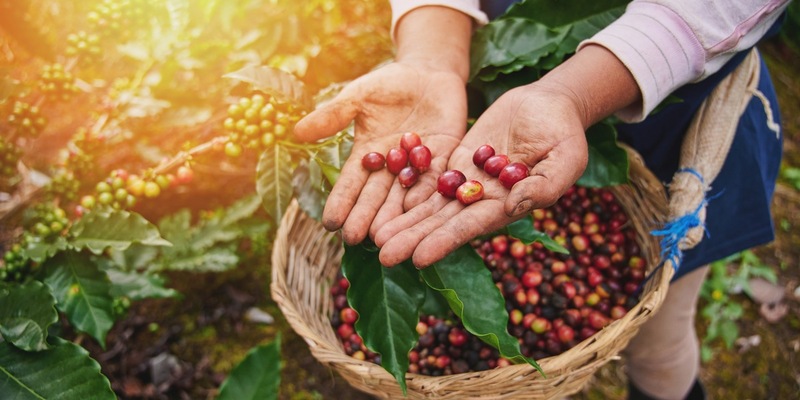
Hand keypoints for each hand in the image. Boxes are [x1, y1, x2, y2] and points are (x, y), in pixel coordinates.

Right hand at [293, 61, 467, 244]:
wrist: (429, 72)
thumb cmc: (389, 83)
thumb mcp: (358, 96)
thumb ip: (333, 115)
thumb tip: (296, 132)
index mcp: (368, 154)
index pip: (352, 183)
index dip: (341, 202)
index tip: (329, 223)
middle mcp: (392, 167)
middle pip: (377, 196)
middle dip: (365, 217)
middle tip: (355, 239)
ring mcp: (418, 164)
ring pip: (405, 194)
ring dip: (395, 216)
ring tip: (384, 236)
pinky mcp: (445, 157)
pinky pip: (436, 178)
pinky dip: (427, 193)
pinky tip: (418, 210)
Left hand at [374, 83, 589, 266]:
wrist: (550, 103)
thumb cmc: (565, 133)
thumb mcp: (566, 159)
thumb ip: (544, 186)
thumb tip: (513, 206)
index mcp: (507, 206)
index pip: (470, 227)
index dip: (444, 242)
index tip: (418, 258)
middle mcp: (483, 199)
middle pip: (442, 222)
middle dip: (413, 238)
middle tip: (383, 254)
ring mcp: (468, 181)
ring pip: (430, 204)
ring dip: (404, 220)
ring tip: (375, 236)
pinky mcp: (458, 161)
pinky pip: (430, 176)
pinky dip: (408, 189)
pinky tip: (384, 201)